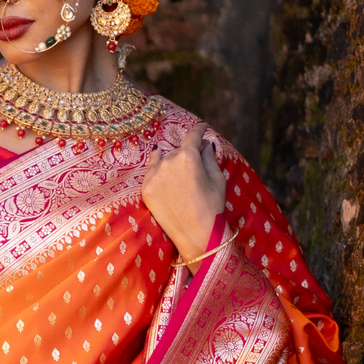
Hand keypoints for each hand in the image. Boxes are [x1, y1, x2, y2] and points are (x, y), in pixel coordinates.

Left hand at [142, 122, 226, 262]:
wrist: (197, 235)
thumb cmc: (212, 206)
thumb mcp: (217, 178)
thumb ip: (209, 156)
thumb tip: (204, 144)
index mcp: (188, 157)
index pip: (193, 135)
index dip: (199, 129)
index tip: (202, 127)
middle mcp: (168, 162)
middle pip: (179, 150)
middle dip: (189, 152)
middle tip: (197, 162)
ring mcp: (154, 176)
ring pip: (165, 160)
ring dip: (173, 161)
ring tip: (182, 174)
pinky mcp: (146, 189)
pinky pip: (151, 171)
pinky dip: (158, 168)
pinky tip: (162, 165)